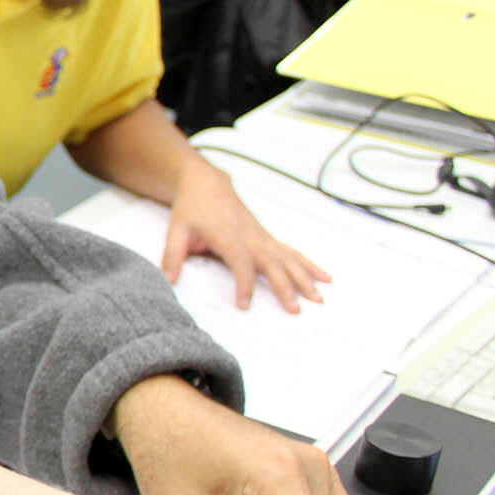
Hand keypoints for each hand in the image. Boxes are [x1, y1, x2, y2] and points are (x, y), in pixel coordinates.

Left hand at [163, 163, 328, 312]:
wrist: (207, 184)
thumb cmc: (191, 209)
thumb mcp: (175, 230)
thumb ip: (172, 255)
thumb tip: (169, 280)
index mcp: (228, 236)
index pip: (240, 262)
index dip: (243, 284)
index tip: (244, 305)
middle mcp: (250, 236)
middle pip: (272, 263)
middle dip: (285, 286)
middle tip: (294, 310)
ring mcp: (262, 236)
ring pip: (288, 258)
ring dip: (305, 278)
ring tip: (319, 298)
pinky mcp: (267, 237)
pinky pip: (292, 252)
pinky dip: (309, 265)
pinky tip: (325, 278)